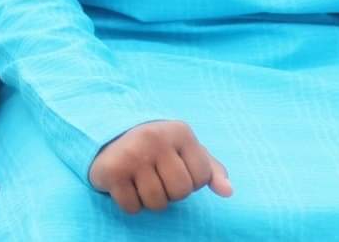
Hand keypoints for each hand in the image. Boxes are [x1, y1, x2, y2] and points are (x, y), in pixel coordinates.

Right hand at [88, 120, 231, 213]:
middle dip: (169, 191)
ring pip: (157, 203)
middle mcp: (156, 138)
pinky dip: (130, 203)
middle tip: (156, 175)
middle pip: (179, 192)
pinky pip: (132, 207)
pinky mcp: (113, 171)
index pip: (201, 178)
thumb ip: (210, 169)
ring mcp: (133, 154)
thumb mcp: (186, 149)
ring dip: (149, 199)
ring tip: (141, 179)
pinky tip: (125, 184)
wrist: (110, 134)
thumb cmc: (157, 146)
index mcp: (179, 131)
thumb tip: (228, 191)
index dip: (190, 181)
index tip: (174, 167)